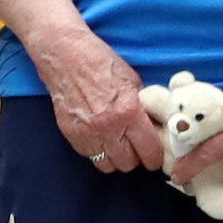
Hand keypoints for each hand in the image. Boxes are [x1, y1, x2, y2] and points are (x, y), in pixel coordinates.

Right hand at [36, 26, 164, 173]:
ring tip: (118, 143)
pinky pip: (89, 156)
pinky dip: (98, 151)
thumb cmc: (101, 63)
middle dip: (135, 157)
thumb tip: (155, 125)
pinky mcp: (71, 135)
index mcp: (128, 112)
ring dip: (115, 157)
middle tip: (137, 147)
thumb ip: (143, 106)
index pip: (149, 151)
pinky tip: (101, 136)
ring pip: (107, 165)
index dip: (155, 156)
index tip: (156, 154)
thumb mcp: (132, 80)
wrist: (67, 56)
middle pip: (128, 164)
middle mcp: (108, 128)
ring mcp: (87, 134)